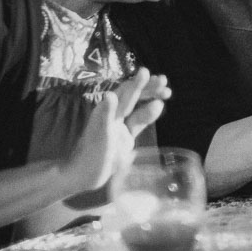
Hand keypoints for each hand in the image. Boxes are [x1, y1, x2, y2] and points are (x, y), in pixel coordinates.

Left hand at [63, 69, 168, 195]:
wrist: (84, 177)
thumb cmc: (90, 156)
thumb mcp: (100, 135)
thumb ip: (106, 114)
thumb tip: (111, 94)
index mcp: (106, 113)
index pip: (124, 93)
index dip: (137, 84)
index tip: (148, 73)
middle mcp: (113, 117)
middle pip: (133, 98)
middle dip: (148, 88)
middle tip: (164, 80)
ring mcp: (120, 128)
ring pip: (138, 109)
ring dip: (151, 99)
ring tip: (167, 92)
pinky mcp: (125, 140)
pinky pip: (139, 123)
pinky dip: (148, 115)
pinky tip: (158, 107)